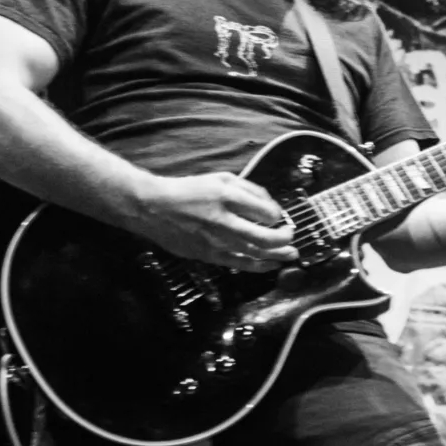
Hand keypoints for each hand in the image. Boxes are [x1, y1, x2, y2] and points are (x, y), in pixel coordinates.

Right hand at [129, 171, 300, 270]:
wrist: (152, 207)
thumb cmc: (189, 190)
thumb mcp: (220, 178)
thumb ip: (249, 189)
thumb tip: (272, 207)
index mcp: (226, 196)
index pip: (265, 211)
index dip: (278, 216)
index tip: (278, 216)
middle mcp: (222, 220)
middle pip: (264, 237)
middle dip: (284, 239)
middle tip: (292, 237)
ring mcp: (215, 240)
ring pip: (254, 254)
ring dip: (276, 256)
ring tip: (291, 255)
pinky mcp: (207, 255)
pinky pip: (238, 264)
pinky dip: (258, 266)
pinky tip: (270, 265)